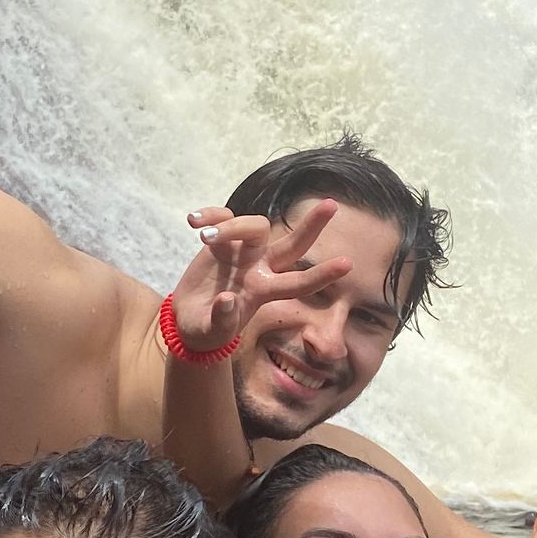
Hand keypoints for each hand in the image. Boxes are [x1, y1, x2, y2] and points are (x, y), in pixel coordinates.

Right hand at [166, 200, 348, 354]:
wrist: (188, 320)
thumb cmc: (206, 330)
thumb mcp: (211, 332)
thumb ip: (222, 319)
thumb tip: (228, 299)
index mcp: (263, 292)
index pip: (298, 283)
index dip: (322, 275)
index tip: (347, 264)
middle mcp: (260, 268)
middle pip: (292, 244)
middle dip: (312, 226)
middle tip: (331, 204)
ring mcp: (243, 253)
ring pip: (254, 226)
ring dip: (231, 226)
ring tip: (204, 238)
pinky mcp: (221, 243)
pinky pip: (223, 219)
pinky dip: (210, 215)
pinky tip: (192, 221)